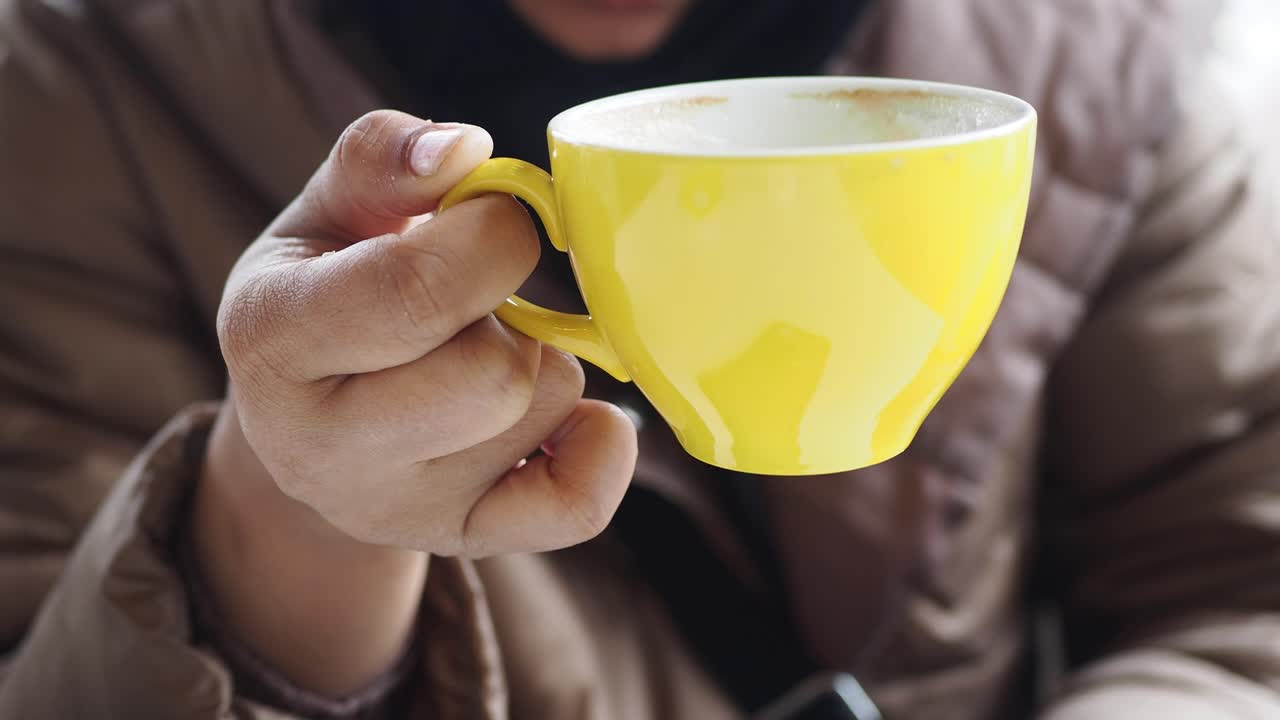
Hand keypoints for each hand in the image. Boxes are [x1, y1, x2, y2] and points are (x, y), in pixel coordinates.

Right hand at [193, 110, 636, 695]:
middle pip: (492, 377)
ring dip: (545, 361)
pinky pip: (577, 507)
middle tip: (482, 298)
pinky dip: (601, 445)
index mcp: (275, 336)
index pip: (415, 291)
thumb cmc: (327, 290)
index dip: (492, 236)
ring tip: (485, 350)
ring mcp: (393, 510)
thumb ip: (382, 159)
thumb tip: (466, 150)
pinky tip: (565, 414)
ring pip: (544, 412)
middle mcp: (322, 446)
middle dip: (513, 311)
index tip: (494, 218)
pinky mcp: (458, 540)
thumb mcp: (326, 212)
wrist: (308, 418)